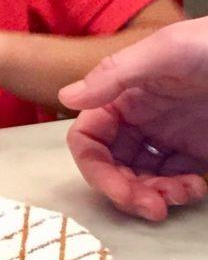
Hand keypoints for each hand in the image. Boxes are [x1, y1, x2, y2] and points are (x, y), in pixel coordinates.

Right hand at [59, 19, 207, 220]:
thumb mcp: (167, 52)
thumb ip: (116, 73)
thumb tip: (65, 97)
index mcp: (121, 95)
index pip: (88, 137)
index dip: (94, 166)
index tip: (118, 187)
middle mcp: (137, 119)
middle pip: (110, 165)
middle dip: (125, 190)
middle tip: (151, 207)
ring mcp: (165, 138)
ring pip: (139, 179)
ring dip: (152, 195)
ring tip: (182, 195)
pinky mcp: (194, 153)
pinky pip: (171, 182)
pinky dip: (177, 193)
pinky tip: (197, 189)